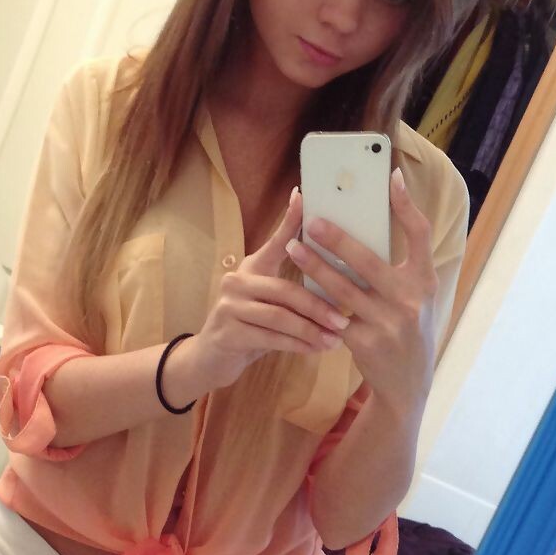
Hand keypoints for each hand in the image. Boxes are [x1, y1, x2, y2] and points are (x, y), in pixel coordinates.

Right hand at [192, 188, 355, 386]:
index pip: (274, 241)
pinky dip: (296, 345)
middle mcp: (238, 281)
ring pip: (280, 317)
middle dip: (318, 306)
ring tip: (335, 339)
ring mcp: (230, 306)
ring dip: (311, 330)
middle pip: (285, 289)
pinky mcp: (228, 333)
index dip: (289, 220)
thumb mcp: (269, 304)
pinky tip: (315, 350)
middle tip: (344, 319)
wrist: (211, 358)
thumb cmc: (250, 328)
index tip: (303, 196)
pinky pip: (270, 338)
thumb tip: (335, 279)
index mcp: (252, 268)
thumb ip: (291, 291)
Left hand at [282, 166, 437, 412]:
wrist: (407, 384)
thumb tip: (366, 226)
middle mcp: (410, 300)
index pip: (420, 234)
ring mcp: (387, 323)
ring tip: (293, 247)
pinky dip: (314, 300)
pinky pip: (332, 315)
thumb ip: (397, 268)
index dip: (406, 205)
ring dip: (314, 266)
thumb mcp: (414, 298)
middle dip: (337, 238)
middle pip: (368, 260)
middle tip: (312, 220)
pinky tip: (295, 286)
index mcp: (425, 281)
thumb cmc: (405, 329)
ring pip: (342, 288)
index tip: (391, 178)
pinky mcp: (365, 343)